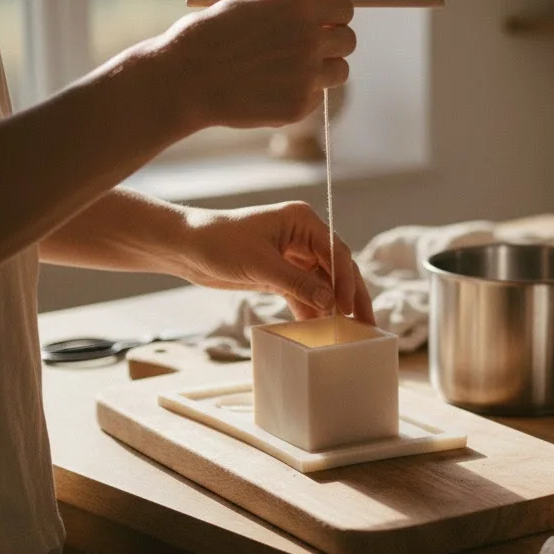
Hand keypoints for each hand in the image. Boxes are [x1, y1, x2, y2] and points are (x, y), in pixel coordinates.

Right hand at [150, 0, 355, 135]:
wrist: (186, 79)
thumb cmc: (209, 38)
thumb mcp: (250, 8)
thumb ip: (288, 13)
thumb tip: (317, 18)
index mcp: (298, 7)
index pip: (344, 7)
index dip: (337, 15)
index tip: (328, 22)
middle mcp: (309, 40)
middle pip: (349, 41)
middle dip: (335, 43)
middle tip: (314, 49)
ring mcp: (307, 76)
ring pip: (340, 73)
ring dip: (324, 71)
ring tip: (292, 71)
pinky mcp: (299, 106)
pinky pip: (316, 98)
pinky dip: (301, 95)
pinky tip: (271, 91)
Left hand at [173, 201, 374, 322]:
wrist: (186, 247)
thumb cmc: (219, 243)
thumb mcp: (260, 264)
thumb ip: (297, 283)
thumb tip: (329, 302)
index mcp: (302, 221)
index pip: (336, 252)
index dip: (346, 281)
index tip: (350, 308)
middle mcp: (303, 236)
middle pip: (337, 268)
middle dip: (351, 296)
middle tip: (367, 324)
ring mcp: (293, 255)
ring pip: (324, 283)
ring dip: (333, 306)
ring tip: (349, 332)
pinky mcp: (281, 273)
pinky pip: (305, 293)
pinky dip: (312, 310)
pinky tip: (320, 329)